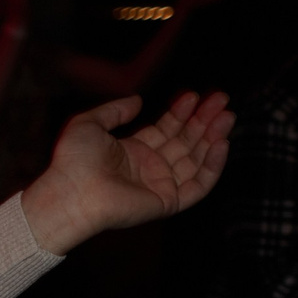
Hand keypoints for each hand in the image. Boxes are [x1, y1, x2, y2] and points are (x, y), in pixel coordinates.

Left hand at [19, 91, 234, 254]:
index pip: (166, 129)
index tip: (194, 95)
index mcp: (131, 151)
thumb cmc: (73, 161)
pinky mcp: (167, 202)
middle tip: (221, 99)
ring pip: (196, 160)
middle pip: (185, 142)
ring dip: (213, 137)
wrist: (71, 193)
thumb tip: (138, 100)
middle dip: (204, 120)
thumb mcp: (89, 124)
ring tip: (226, 115)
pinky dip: (212, 166)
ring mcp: (159, 185)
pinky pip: (198, 185)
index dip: (181, 113)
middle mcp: (148, 168)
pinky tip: (220, 143)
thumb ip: (115, 110)